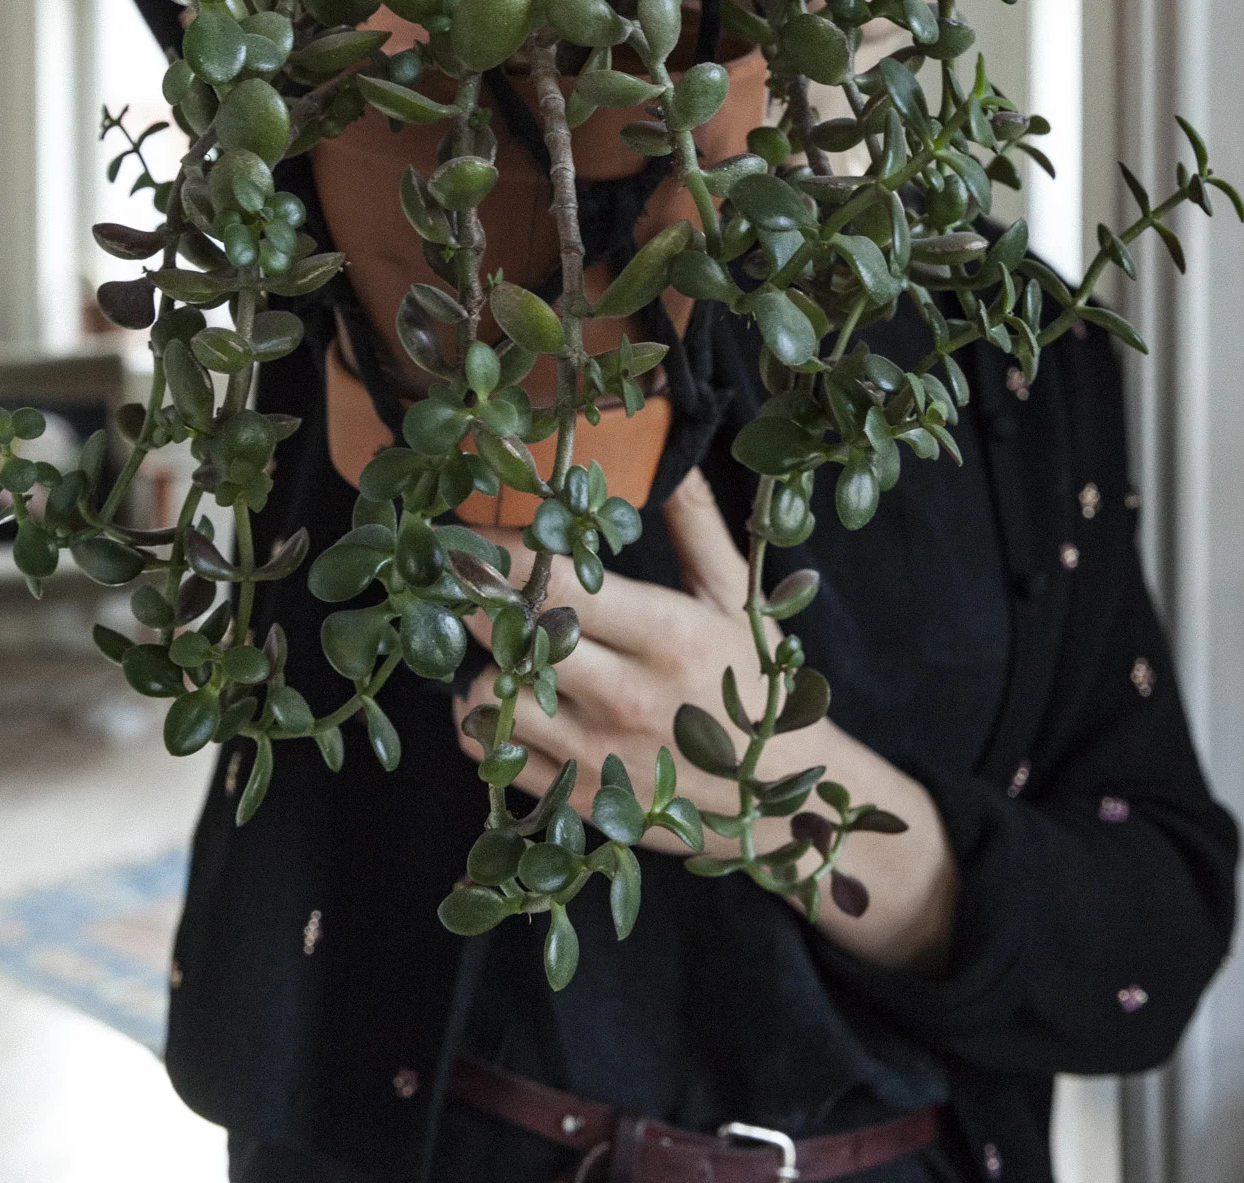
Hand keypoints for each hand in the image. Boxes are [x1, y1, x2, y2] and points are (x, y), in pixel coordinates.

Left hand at [455, 467, 815, 844]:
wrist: (777, 794)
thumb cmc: (753, 680)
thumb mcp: (732, 594)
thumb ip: (693, 519)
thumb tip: (672, 444)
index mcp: (665, 636)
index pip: (557, 582)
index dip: (502, 552)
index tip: (469, 530)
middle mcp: (625, 698)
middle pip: (512, 636)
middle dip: (480, 601)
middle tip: (466, 578)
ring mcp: (597, 756)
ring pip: (490, 699)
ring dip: (486, 665)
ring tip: (505, 644)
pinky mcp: (577, 800)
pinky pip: (492, 753)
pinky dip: (488, 720)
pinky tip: (513, 696)